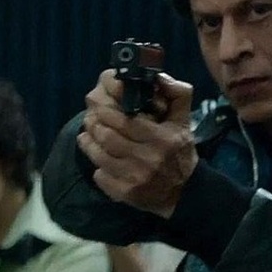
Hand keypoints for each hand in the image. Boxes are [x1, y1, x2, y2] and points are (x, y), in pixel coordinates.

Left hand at [78, 71, 198, 217]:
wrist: (185, 192)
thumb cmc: (180, 152)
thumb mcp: (184, 122)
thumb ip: (177, 95)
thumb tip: (159, 77)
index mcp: (162, 138)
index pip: (126, 120)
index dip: (107, 111)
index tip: (99, 106)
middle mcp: (148, 159)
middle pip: (108, 136)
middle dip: (95, 124)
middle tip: (91, 117)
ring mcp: (135, 178)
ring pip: (100, 156)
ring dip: (89, 142)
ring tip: (87, 134)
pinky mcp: (125, 194)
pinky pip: (101, 176)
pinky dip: (96, 166)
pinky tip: (98, 159)